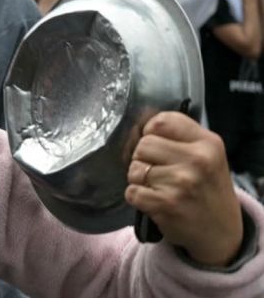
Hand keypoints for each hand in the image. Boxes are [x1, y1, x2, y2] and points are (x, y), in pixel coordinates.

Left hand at [126, 112, 241, 265]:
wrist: (221, 232)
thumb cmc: (207, 188)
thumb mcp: (208, 156)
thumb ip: (178, 138)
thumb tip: (135, 129)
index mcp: (208, 143)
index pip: (161, 121)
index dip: (151, 132)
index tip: (157, 145)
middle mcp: (197, 160)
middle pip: (143, 144)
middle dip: (143, 158)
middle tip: (158, 171)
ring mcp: (181, 183)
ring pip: (134, 168)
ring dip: (139, 179)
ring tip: (158, 187)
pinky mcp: (166, 204)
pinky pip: (132, 192)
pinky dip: (137, 197)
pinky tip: (154, 201)